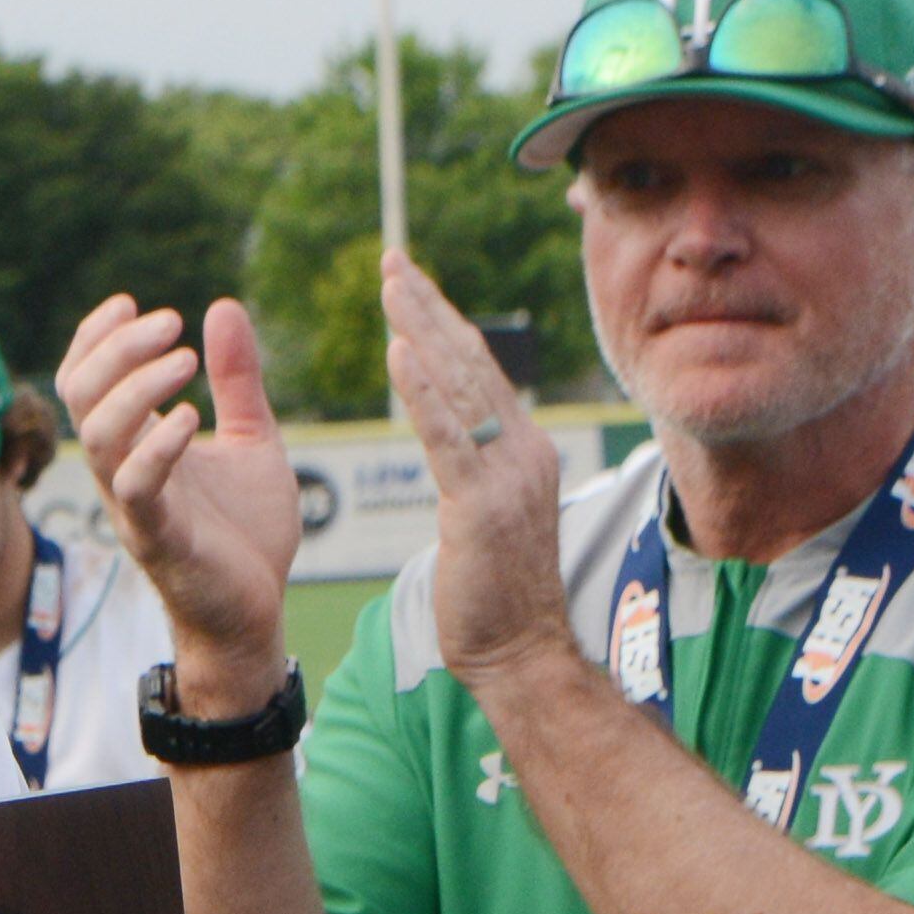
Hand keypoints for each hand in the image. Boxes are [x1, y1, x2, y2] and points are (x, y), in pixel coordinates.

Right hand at [57, 296, 303, 702]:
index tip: (134, 304)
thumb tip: (221, 307)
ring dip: (135, 388)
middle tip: (171, 323)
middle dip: (116, 350)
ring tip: (187, 359)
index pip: (83, 378)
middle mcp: (119, 471)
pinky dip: (158, 446)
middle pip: (80, 396)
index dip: (96, 336)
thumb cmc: (245, 532)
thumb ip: (237, 380)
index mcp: (134, 445)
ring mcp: (133, 505)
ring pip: (97, 437)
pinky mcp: (159, 538)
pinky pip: (136, 487)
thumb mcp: (251, 438)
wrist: (255, 613)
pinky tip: (193, 417)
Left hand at [379, 258, 575, 692]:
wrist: (522, 652)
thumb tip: (460, 442)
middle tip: (392, 261)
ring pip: (459, 386)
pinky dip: (423, 391)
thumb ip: (478, 470)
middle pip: (470, 362)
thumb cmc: (496, 595)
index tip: (410, 282)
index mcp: (523, 449)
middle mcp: (522, 450)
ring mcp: (506, 475)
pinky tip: (399, 350)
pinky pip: (447, 436)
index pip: (479, 371)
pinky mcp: (480, 505)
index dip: (444, 322)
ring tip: (390, 286)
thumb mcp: (491, 516)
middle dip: (429, 307)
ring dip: (422, 330)